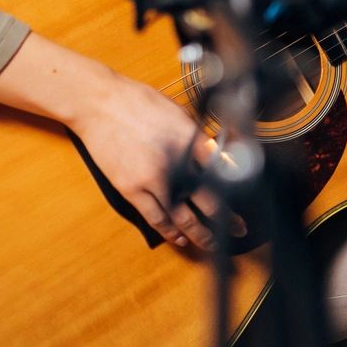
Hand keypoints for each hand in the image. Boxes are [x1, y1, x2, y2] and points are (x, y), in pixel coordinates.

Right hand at [66, 74, 243, 251]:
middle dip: (226, 219)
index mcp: (190, 142)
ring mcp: (152, 180)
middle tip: (239, 230)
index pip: (224, 173)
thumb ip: (201, 140)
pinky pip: (155, 217)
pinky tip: (179, 238)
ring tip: (211, 244)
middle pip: (208, 200)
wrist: (99, 104)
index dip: (238, 190)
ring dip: (199, 233)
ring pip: (181, 216)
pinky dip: (169, 231)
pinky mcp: (130, 189)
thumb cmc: (139, 103)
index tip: (247, 200)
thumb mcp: (181, 115)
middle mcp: (174, 164)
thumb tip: (222, 156)